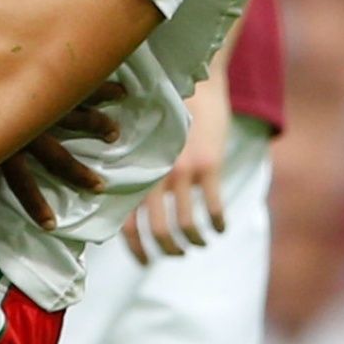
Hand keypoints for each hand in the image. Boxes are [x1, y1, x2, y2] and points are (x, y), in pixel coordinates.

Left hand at [0, 86, 121, 228]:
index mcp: (2, 144)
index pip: (20, 183)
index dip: (35, 205)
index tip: (50, 226)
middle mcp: (24, 128)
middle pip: (58, 158)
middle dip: (78, 174)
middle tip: (99, 186)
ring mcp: (39, 105)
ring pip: (77, 119)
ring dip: (98, 126)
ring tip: (114, 134)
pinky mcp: (47, 78)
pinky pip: (81, 85)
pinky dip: (103, 90)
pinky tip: (121, 93)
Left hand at [124, 77, 230, 261]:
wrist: (195, 82)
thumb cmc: (165, 113)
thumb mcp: (142, 141)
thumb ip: (135, 170)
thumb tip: (123, 203)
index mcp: (134, 172)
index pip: (126, 222)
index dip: (135, 248)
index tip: (144, 260)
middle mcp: (154, 175)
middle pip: (158, 230)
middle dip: (167, 250)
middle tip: (174, 255)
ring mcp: (182, 172)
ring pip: (186, 225)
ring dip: (193, 242)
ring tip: (199, 243)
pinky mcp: (208, 166)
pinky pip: (212, 208)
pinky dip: (217, 225)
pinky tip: (220, 229)